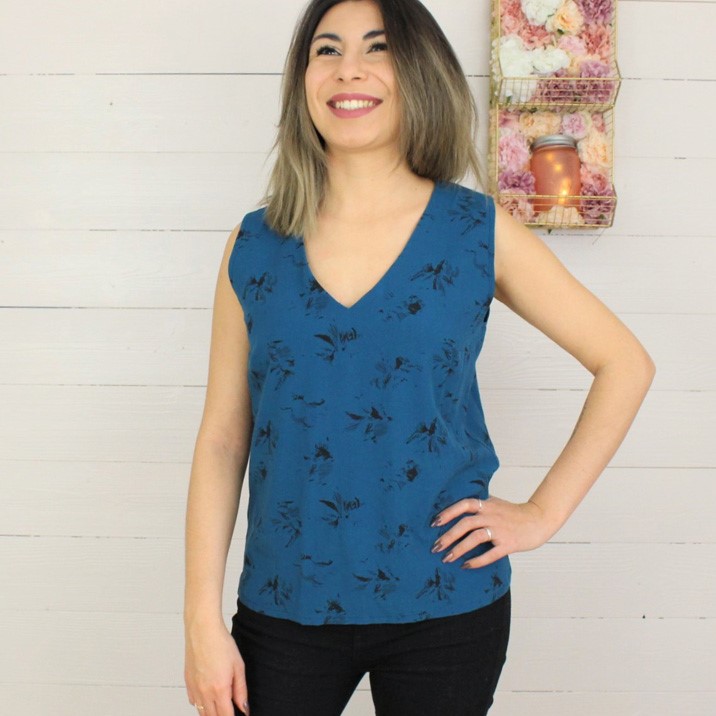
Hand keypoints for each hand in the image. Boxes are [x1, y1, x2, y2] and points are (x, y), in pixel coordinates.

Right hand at [184, 620, 249, 715]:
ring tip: (221, 706)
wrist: (203, 630)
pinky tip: (208, 698)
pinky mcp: (187, 683)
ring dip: (211, 713)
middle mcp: (204, 693)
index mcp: (219, 690)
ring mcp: (194, 689)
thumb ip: (241, 690)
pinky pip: (193, 702)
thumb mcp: (238, 666)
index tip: (238, 714)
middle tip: (230, 709)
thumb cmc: (221, 644)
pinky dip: (201, 705)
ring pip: (202, 712)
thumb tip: (244, 708)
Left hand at [430, 495, 557, 568]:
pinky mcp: (509, 544)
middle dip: (448, 536)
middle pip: (466, 523)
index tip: (434, 523)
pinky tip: (466, 566)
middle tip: (435, 547)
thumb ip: (479, 504)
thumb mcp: (495, 503)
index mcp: (487, 504)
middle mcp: (492, 515)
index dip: (448, 513)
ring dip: (458, 549)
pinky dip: (477, 561)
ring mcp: (500, 530)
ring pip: (475, 538)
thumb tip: (456, 508)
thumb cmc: (514, 513)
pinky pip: (490, 554)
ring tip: (447, 558)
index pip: (464, 504)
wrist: (540, 519)